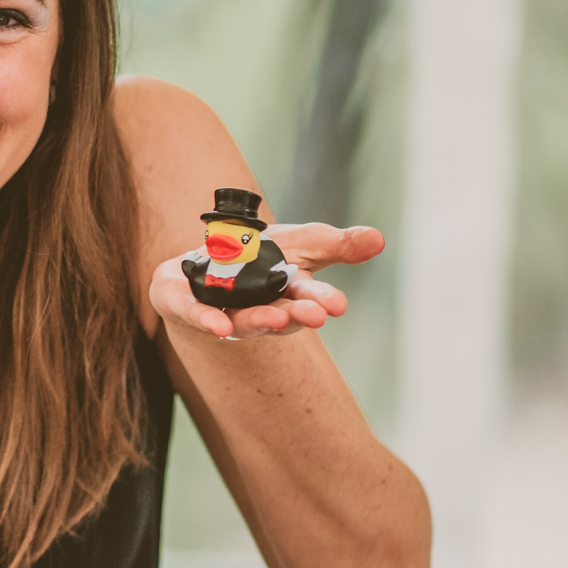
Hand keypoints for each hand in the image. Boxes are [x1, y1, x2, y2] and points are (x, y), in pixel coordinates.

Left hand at [150, 223, 384, 341]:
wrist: (199, 266)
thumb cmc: (258, 257)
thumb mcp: (300, 241)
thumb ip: (336, 244)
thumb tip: (379, 239)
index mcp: (287, 293)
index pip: (308, 298)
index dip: (321, 301)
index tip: (338, 305)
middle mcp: (259, 308)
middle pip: (281, 314)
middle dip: (298, 315)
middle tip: (318, 316)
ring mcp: (224, 310)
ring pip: (245, 320)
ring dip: (261, 321)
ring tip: (276, 319)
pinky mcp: (188, 307)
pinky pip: (198, 315)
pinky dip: (208, 321)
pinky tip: (217, 328)